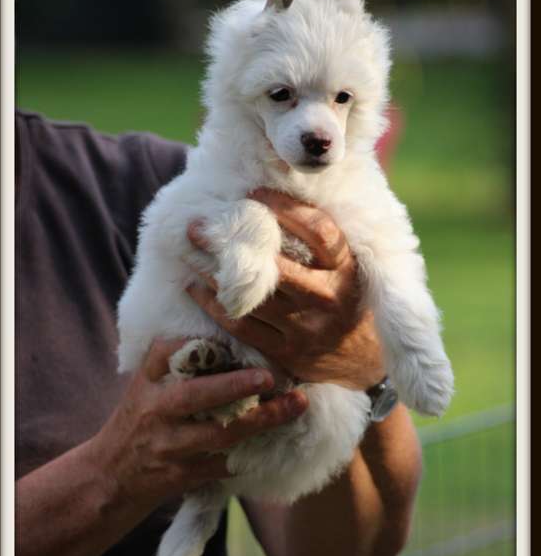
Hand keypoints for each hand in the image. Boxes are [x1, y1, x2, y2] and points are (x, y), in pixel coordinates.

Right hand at [89, 338, 307, 509]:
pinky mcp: (181, 477)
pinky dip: (252, 454)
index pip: (168, 352)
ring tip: (294, 405)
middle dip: (236, 386)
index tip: (238, 332)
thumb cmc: (138, 422)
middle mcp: (156, 411)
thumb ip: (175, 361)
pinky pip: (223, 466)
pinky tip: (281, 441)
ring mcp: (168, 447)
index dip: (201, 345)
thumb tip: (225, 334)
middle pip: (196, 396)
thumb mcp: (144, 386)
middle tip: (270, 376)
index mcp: (147, 382)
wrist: (109, 478)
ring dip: (260, 420)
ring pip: (219, 435)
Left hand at [185, 189, 385, 390]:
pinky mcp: (287, 353)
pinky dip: (214, 305)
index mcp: (347, 269)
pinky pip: (242, 326)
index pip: (318, 230)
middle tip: (197, 225)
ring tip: (189, 253)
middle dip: (231, 243)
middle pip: (275, 265)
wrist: (365, 362)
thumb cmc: (349, 301)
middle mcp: (329, 297)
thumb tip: (281, 193)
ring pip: (251, 296)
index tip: (253, 194)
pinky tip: (196, 288)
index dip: (286, 208)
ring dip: (213, 274)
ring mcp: (307, 328)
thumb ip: (323, 240)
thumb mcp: (350, 269)